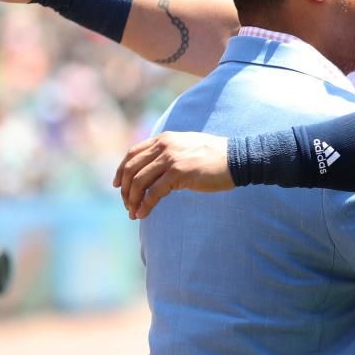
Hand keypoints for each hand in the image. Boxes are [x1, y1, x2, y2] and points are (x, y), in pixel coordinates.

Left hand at [113, 131, 233, 218]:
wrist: (237, 159)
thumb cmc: (215, 156)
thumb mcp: (187, 147)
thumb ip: (170, 152)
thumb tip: (155, 167)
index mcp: (164, 139)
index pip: (132, 153)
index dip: (121, 170)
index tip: (117, 185)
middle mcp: (164, 146)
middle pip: (131, 169)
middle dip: (125, 189)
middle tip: (127, 204)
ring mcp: (171, 159)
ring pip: (138, 182)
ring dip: (132, 200)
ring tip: (133, 212)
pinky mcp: (179, 173)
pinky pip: (153, 193)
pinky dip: (144, 205)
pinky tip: (142, 214)